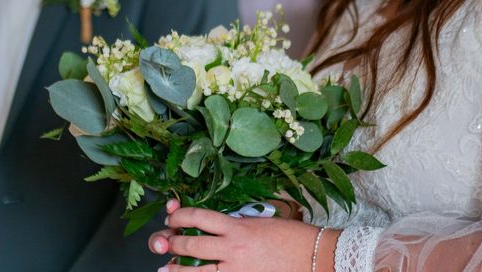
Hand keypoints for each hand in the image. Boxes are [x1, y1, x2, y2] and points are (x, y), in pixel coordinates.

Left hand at [148, 200, 338, 271]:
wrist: (316, 256)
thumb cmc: (291, 236)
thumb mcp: (261, 221)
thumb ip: (236, 222)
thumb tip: (215, 224)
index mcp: (238, 226)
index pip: (199, 216)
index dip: (180, 216)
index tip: (172, 216)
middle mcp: (234, 249)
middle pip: (192, 243)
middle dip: (173, 242)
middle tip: (165, 241)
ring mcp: (237, 270)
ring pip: (196, 270)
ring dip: (176, 267)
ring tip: (165, 267)